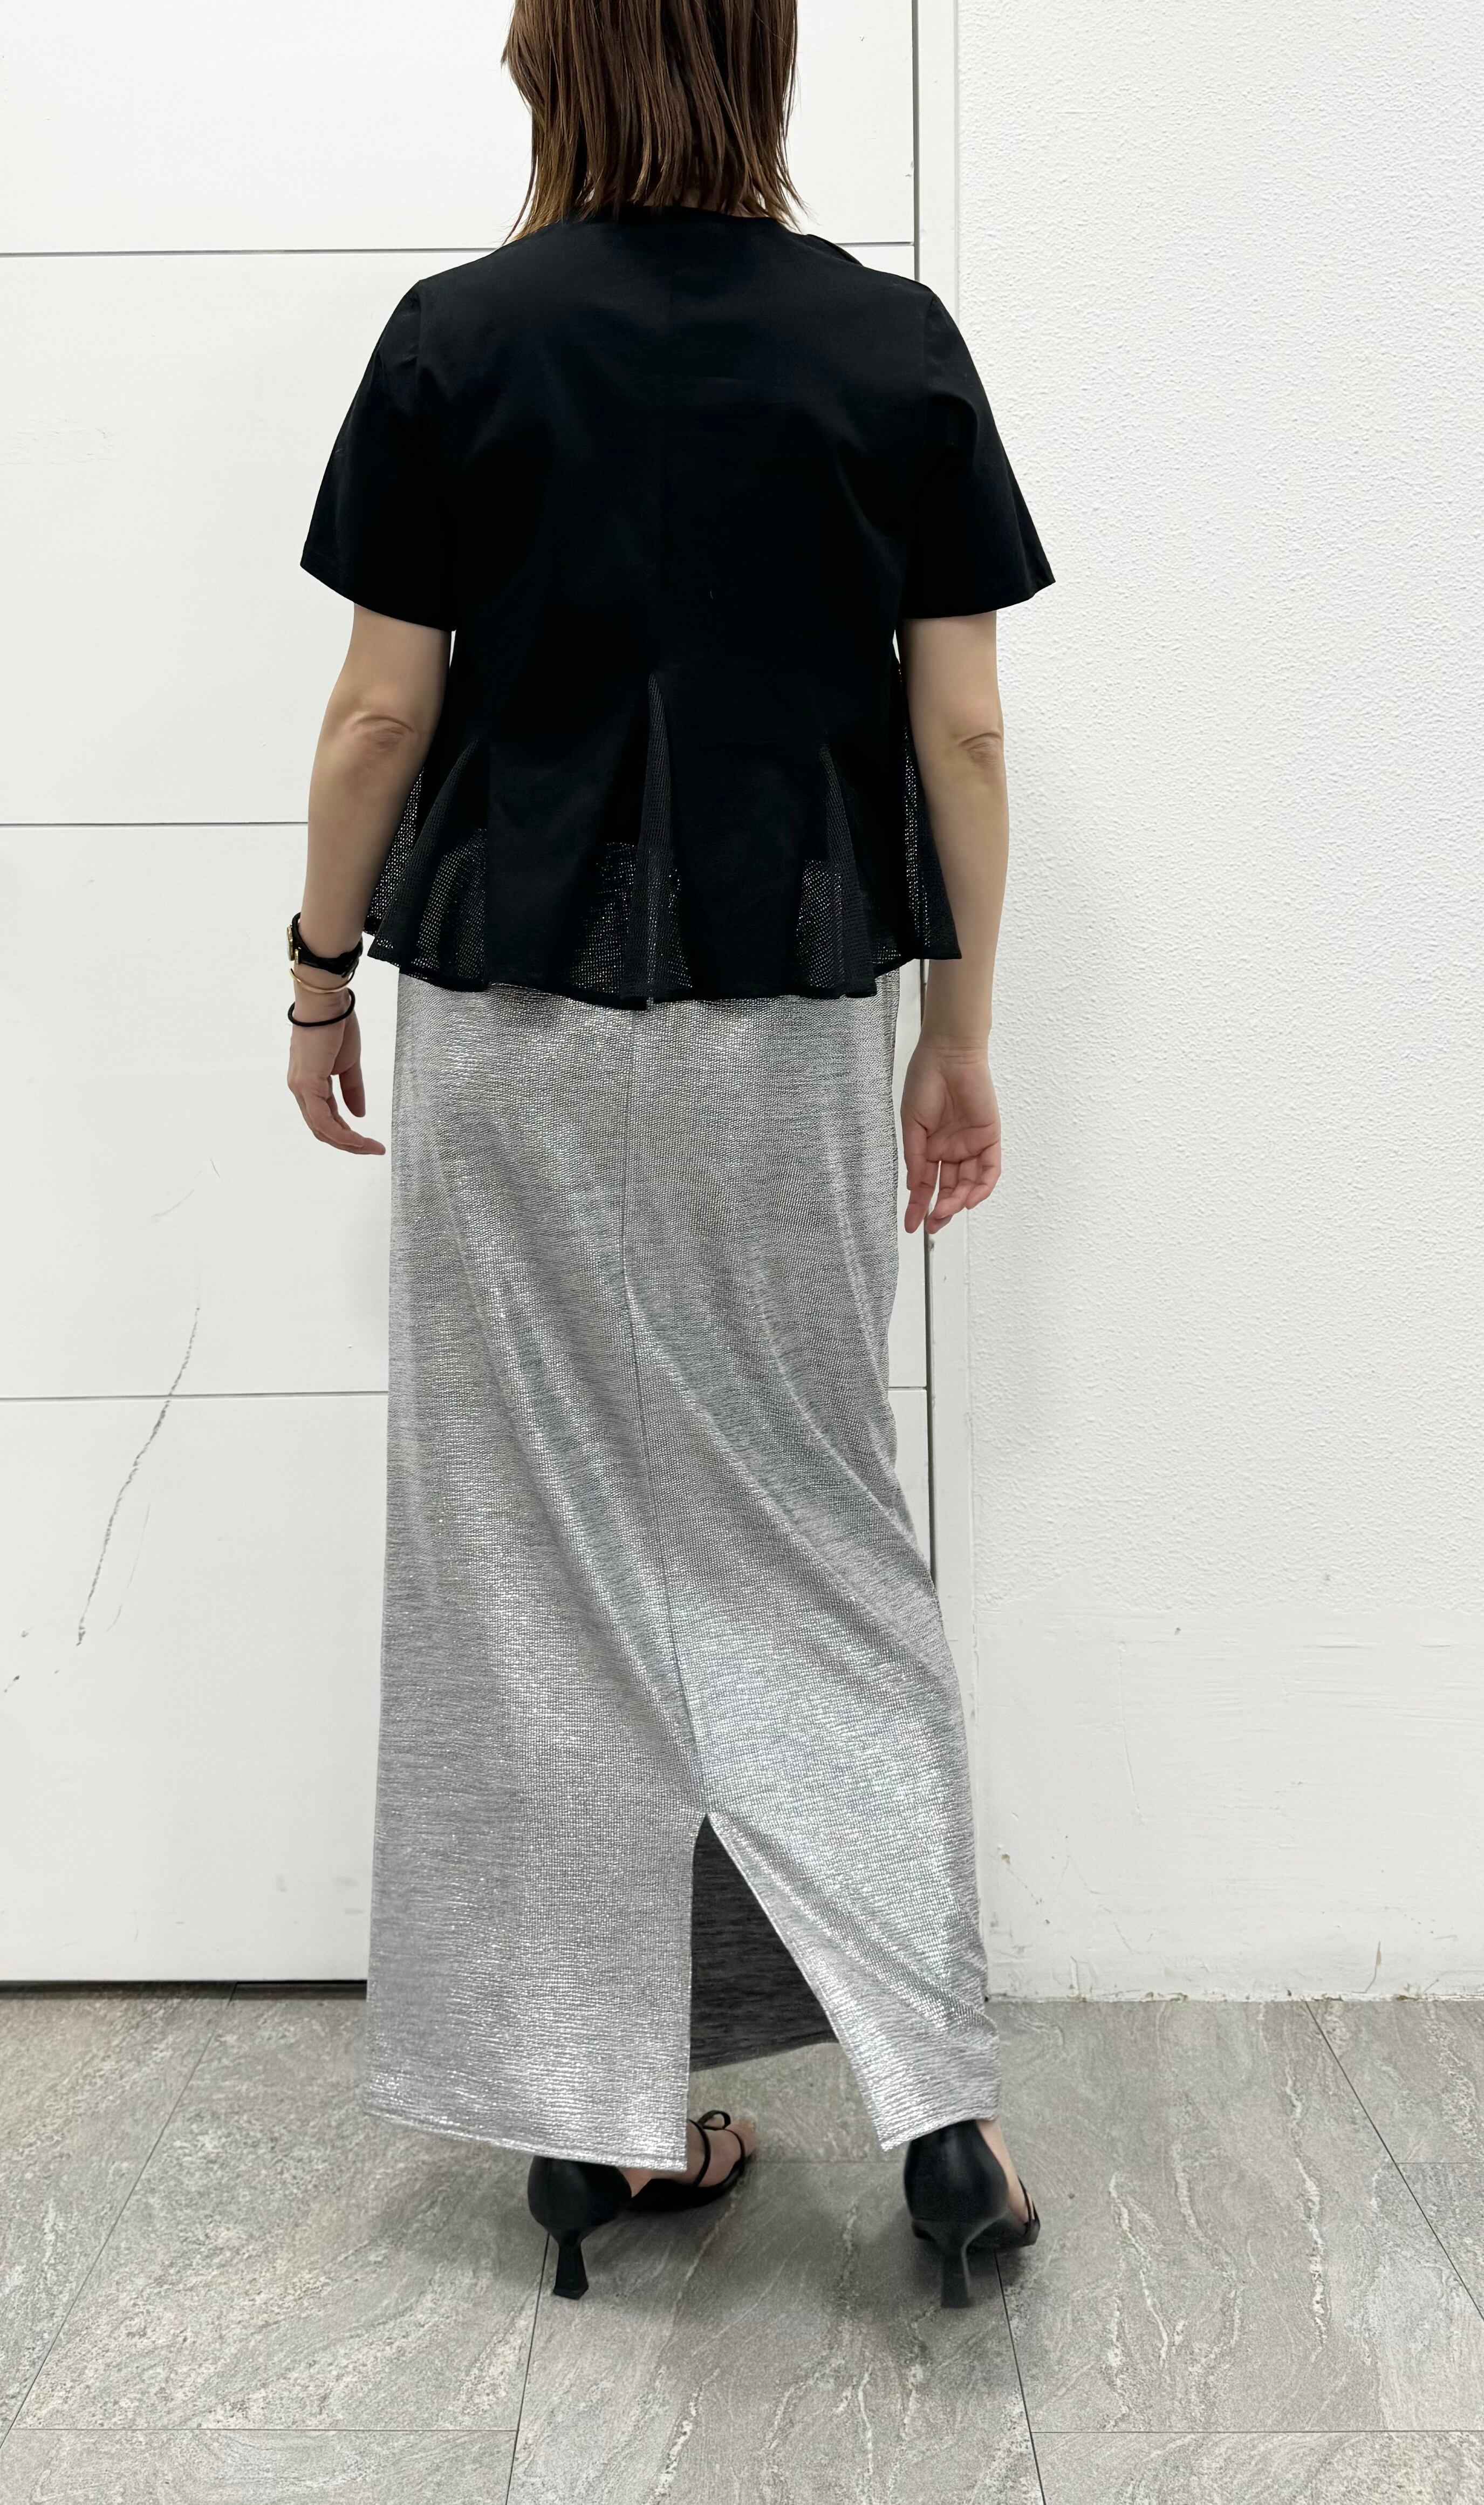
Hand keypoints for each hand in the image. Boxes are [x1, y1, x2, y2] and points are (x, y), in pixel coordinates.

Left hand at [286, 989, 385, 1154]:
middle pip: (321, 1129)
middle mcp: (301, 1090)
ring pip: (321, 1128)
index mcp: (310, 1085)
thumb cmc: (336, 1026)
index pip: (325, 1119)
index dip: (347, 1134)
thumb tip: (359, 1114)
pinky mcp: (307, 1085)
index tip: (370, 1142)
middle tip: (372, 1149)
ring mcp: (301, 1089)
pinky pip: (323, 1120)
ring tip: (371, 1148)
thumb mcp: (348, 1064)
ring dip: (347, 1143)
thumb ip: (352, 1090)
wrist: (327, 1004)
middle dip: (348, 1144)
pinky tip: (358, 1140)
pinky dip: (341, 1134)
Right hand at [901, 1035, 1000, 1233]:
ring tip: (945, 1213)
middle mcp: (951, 1150)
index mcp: (930, 1147)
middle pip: (948, 1189)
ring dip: (958, 1201)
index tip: (911, 1226)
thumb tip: (914, 1188)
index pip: (926, 1185)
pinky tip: (970, 1200)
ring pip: (968, 1183)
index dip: (918, 1206)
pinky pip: (989, 1170)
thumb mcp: (911, 1124)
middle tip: (932, 1225)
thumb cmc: (924, 1082)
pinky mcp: (989, 1138)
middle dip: (941, 1210)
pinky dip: (982, 1187)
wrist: (947, 1055)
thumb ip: (915, 1157)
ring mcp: (970, 1145)